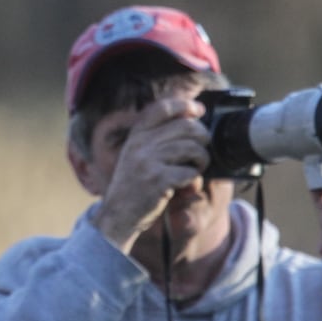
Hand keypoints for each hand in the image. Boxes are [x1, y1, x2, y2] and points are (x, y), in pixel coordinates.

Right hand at [94, 96, 209, 247]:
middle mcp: (140, 144)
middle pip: (185, 126)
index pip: (162, 108)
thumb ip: (158, 138)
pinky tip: (187, 183)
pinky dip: (194, 178)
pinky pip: (189, 172)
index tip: (198, 110)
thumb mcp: (137, 155)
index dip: (184, 105)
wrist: (118, 215)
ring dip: (201, 159)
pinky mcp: (157, 180)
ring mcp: (148, 162)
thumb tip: (192, 120)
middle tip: (203, 148)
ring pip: (192, 148)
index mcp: (136, 135)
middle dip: (202, 136)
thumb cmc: (135, 185)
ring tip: (197, 167)